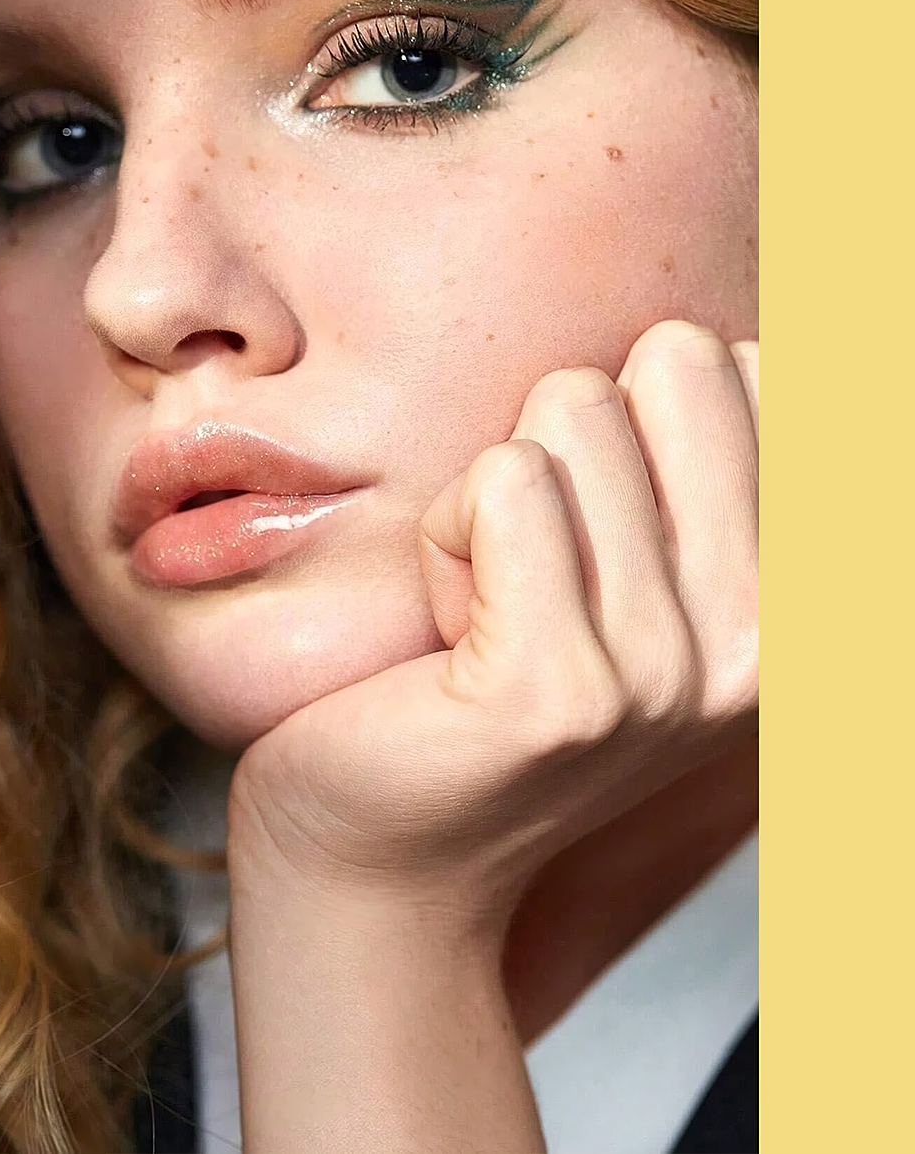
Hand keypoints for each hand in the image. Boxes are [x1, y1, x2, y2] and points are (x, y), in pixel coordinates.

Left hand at [229, 320, 757, 924]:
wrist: (386, 845)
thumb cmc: (491, 676)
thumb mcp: (632, 567)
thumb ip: (695, 456)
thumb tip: (700, 336)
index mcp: (796, 593)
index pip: (760, 365)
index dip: (642, 413)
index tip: (605, 529)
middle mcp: (766, 636)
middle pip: (673, 360)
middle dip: (570, 435)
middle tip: (534, 558)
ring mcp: (670, 672)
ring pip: (573, 412)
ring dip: (493, 496)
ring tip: (490, 602)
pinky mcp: (559, 688)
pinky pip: (503, 486)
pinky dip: (446, 533)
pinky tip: (450, 625)